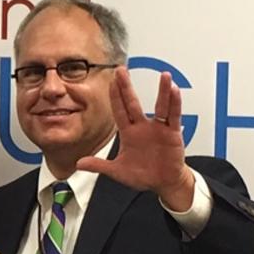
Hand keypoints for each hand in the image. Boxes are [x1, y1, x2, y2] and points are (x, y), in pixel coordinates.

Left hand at [76, 67, 193, 210]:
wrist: (163, 183)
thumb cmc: (143, 175)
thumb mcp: (117, 171)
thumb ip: (99, 166)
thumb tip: (79, 163)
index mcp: (129, 133)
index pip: (120, 111)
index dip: (115, 96)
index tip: (111, 81)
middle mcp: (143, 127)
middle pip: (133, 103)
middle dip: (126, 87)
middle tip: (121, 70)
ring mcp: (158, 128)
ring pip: (160, 106)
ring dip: (162, 91)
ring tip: (164, 76)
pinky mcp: (172, 133)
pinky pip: (174, 116)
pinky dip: (175, 103)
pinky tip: (174, 90)